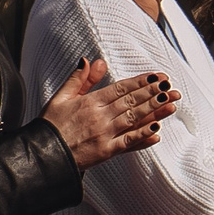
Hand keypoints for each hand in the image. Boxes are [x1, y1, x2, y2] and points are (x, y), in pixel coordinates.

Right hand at [41, 59, 175, 169]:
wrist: (42, 154)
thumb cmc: (51, 126)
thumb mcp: (61, 96)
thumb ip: (79, 79)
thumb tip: (92, 60)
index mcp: (90, 102)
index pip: (121, 88)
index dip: (141, 82)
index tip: (157, 77)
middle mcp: (100, 116)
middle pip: (131, 101)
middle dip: (153, 93)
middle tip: (170, 87)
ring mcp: (104, 134)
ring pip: (134, 119)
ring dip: (154, 110)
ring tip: (170, 102)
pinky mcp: (106, 151)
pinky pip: (128, 142)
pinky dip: (143, 135)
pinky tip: (157, 129)